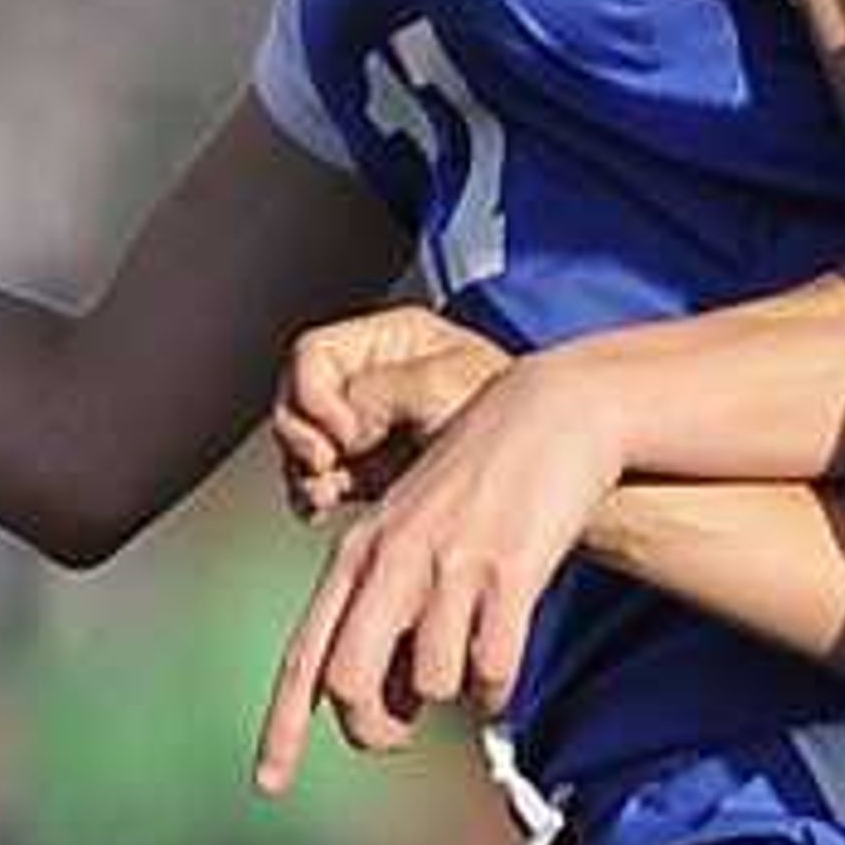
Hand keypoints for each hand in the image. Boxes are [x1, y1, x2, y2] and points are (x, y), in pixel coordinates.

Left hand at [254, 347, 628, 783]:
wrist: (551, 416)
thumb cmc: (478, 483)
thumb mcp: (411, 537)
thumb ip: (386, 613)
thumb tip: (384, 703)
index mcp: (357, 555)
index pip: (304, 657)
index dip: (281, 729)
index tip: (269, 785)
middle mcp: (392, 562)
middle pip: (351, 684)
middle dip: (376, 726)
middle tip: (401, 732)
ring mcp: (450, 566)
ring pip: (429, 683)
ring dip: (451, 692)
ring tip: (471, 653)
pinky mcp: (509, 573)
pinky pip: (491, 671)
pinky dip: (496, 687)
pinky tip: (502, 663)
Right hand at [272, 299, 510, 517]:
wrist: (547, 470)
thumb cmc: (512, 413)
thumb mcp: (445, 387)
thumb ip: (383, 392)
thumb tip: (341, 418)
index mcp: (389, 340)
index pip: (315, 353)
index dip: (316, 395)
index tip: (344, 432)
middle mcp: (371, 377)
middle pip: (297, 397)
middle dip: (303, 436)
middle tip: (329, 464)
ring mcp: (367, 424)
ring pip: (302, 440)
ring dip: (304, 470)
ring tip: (330, 491)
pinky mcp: (369, 467)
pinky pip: (317, 476)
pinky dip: (314, 492)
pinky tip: (328, 504)